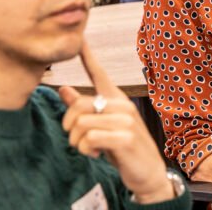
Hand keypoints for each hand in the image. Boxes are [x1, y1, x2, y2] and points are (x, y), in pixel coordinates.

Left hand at [59, 43, 174, 203]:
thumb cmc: (123, 147)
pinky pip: (90, 138)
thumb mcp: (102, 126)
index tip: (80, 39)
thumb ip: (84, 109)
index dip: (88, 56)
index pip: (99, 74)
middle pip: (78, 105)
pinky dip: (87, 150)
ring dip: (77, 142)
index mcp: (116, 99)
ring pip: (81, 123)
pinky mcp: (126, 137)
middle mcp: (122, 105)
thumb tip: (63, 89)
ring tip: (90, 148)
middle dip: (69, 127)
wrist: (147, 170)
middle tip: (78, 140)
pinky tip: (98, 153)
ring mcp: (126, 120)